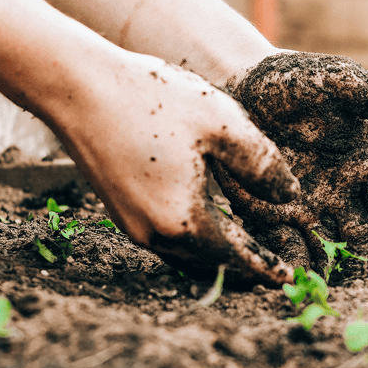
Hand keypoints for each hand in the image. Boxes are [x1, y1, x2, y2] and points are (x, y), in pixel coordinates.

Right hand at [51, 54, 300, 284]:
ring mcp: (132, 224)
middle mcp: (154, 234)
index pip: (236, 257)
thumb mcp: (222, 123)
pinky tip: (206, 224)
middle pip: (209, 264)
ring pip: (185, 256)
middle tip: (272, 272)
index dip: (265, 268)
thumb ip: (262, 164)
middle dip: (242, 269)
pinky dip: (193, 241)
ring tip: (245, 253)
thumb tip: (290, 196)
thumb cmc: (152, 99)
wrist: (78, 87)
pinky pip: (166, 240)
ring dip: (216, 258)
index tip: (288, 280)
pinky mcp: (119, 210)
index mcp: (184, 220)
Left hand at [213, 52, 367, 272]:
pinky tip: (292, 282)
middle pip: (364, 236)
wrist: (238, 86)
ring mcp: (308, 209)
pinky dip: (291, 265)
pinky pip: (285, 247)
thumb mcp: (336, 83)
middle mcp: (342, 194)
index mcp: (367, 163)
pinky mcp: (271, 217)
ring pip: (328, 249)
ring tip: (335, 295)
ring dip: (333, 272)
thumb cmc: (295, 81)